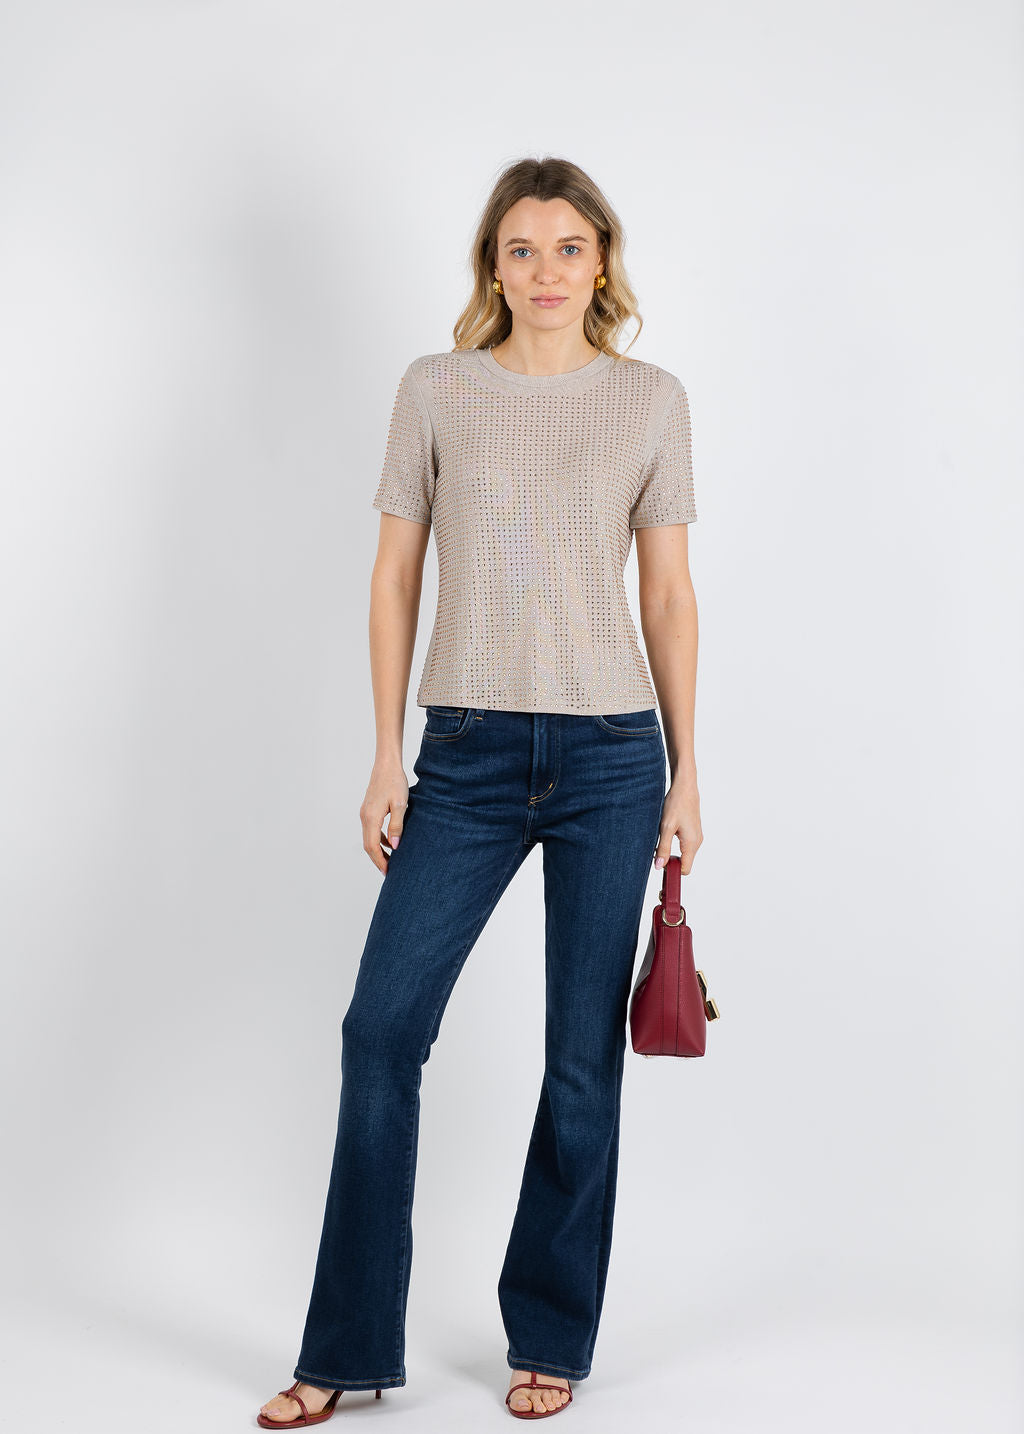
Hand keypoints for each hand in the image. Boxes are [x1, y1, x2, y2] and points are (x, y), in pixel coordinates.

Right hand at [360, 759, 409, 873]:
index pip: (372, 847)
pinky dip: (379, 839)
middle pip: (368, 845)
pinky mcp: (368, 809)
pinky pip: (371, 829)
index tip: (388, 872)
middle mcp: (364, 817)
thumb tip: (395, 846)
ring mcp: (365, 813)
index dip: (380, 861)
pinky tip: (390, 842)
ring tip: (391, 860)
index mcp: (371, 817)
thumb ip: (397, 826)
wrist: (386, 765)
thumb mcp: (400, 805)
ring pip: (369, 838)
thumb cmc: (395, 782)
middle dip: (378, 859)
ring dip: (378, 850)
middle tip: (390, 871)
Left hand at [654, 777, 701, 873]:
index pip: (685, 869)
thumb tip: (659, 866)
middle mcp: (697, 842)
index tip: (660, 864)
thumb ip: (663, 848)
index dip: (672, 870)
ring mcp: (696, 836)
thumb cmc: (676, 803)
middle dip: (670, 861)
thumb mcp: (666, 827)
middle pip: (684, 862)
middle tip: (657, 851)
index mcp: (692, 843)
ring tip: (661, 838)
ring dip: (671, 851)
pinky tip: (667, 833)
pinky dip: (675, 844)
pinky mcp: (693, 831)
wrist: (684, 786)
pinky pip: (684, 845)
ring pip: (684, 853)